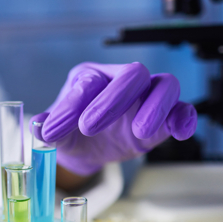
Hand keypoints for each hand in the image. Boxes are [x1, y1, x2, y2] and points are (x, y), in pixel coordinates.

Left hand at [32, 62, 196, 175]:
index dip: (72, 106)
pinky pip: (183, 109)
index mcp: (90, 77)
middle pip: (132, 74)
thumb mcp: (55, 131)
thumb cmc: (71, 131)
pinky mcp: (163, 118)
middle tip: (90, 127)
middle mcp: (120, 81)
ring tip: (138, 132)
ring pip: (165, 84)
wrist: (88, 148)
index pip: (88, 81)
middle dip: (113, 100)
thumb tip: (38, 126)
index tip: (54, 131)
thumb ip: (47, 128)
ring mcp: (146, 98)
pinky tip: (179, 132)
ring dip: (155, 106)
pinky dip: (185, 118)